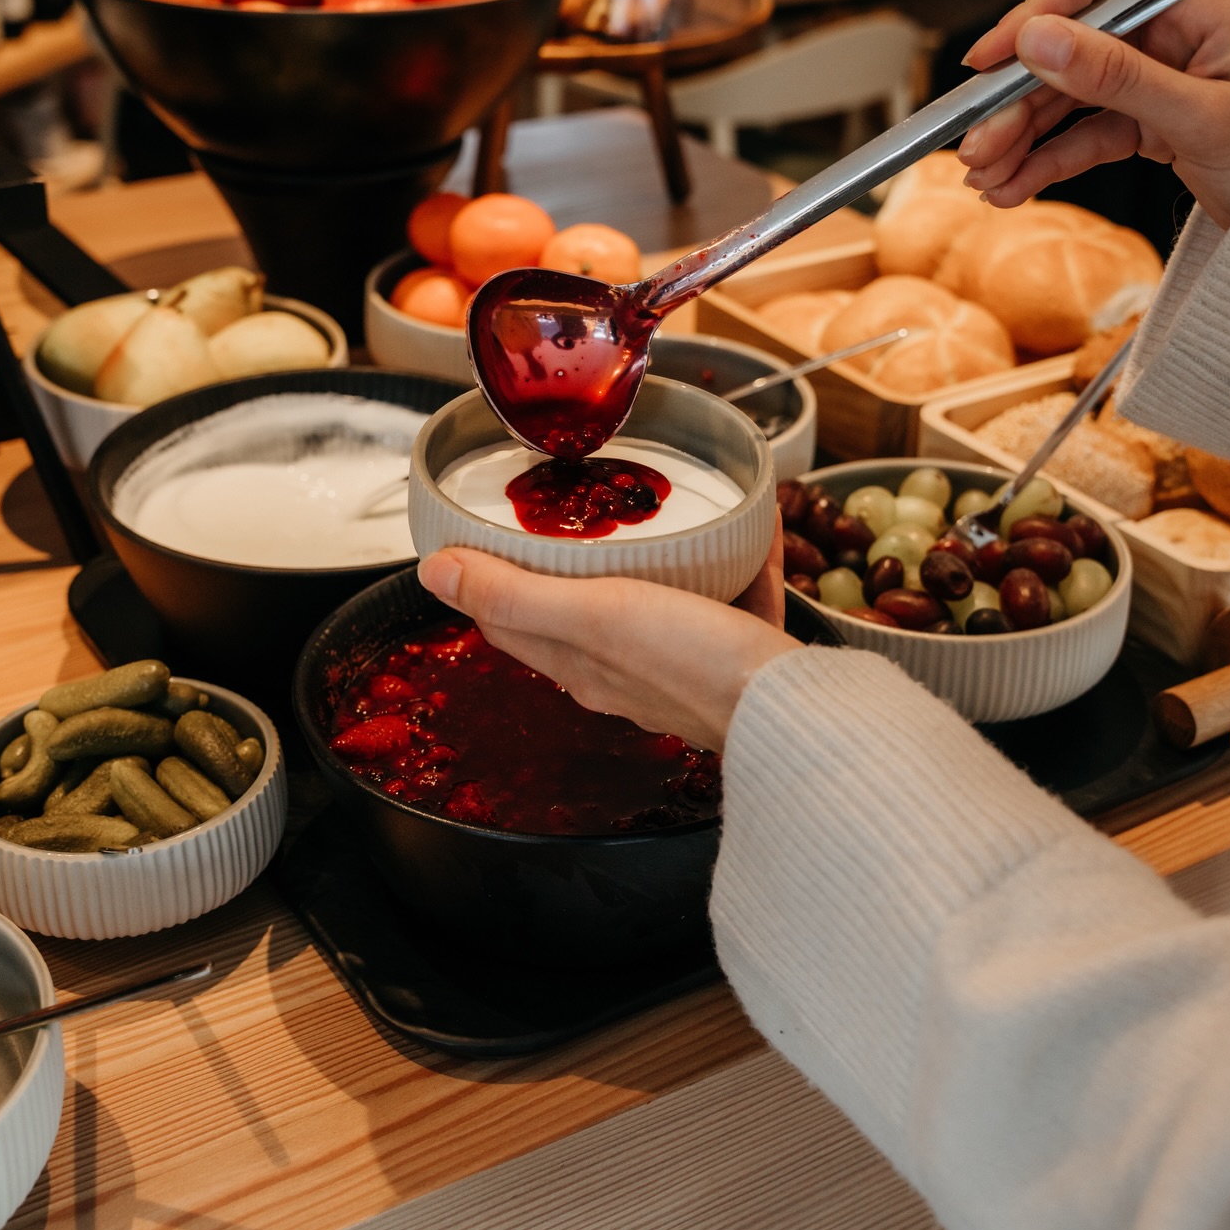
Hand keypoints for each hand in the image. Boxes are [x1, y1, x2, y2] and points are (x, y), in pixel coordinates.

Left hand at [416, 523, 794, 751]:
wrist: (794, 710)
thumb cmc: (693, 665)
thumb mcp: (592, 615)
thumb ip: (514, 596)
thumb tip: (434, 573)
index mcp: (582, 663)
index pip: (512, 624)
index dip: (489, 584)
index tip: (478, 542)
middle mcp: (624, 672)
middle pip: (578, 615)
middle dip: (567, 568)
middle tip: (564, 518)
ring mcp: (683, 669)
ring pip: (655, 608)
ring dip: (651, 565)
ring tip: (655, 522)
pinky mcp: (737, 660)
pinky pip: (728, 603)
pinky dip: (732, 568)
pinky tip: (747, 534)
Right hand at [957, 0, 1229, 229]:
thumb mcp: (1200, 117)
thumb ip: (1116, 77)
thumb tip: (1039, 40)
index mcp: (1196, 7)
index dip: (1038, 13)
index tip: (991, 56)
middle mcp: (1170, 35)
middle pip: (1070, 49)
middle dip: (1016, 99)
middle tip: (976, 140)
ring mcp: (1155, 78)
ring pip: (1067, 97)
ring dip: (1020, 136)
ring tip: (984, 176)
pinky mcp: (1146, 122)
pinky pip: (1083, 134)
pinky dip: (1046, 161)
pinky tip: (1013, 187)